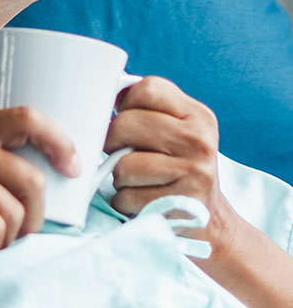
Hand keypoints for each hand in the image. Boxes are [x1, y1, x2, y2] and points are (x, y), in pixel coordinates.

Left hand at [103, 76, 246, 249]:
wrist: (206, 219)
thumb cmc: (175, 170)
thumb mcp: (174, 133)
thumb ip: (146, 111)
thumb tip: (101, 94)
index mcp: (198, 116)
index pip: (146, 89)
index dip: (125, 105)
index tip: (127, 121)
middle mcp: (200, 140)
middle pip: (125, 124)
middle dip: (113, 142)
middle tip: (124, 155)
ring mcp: (195, 172)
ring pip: (122, 164)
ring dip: (119, 177)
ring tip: (139, 181)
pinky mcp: (181, 202)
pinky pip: (125, 196)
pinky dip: (124, 201)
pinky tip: (143, 200)